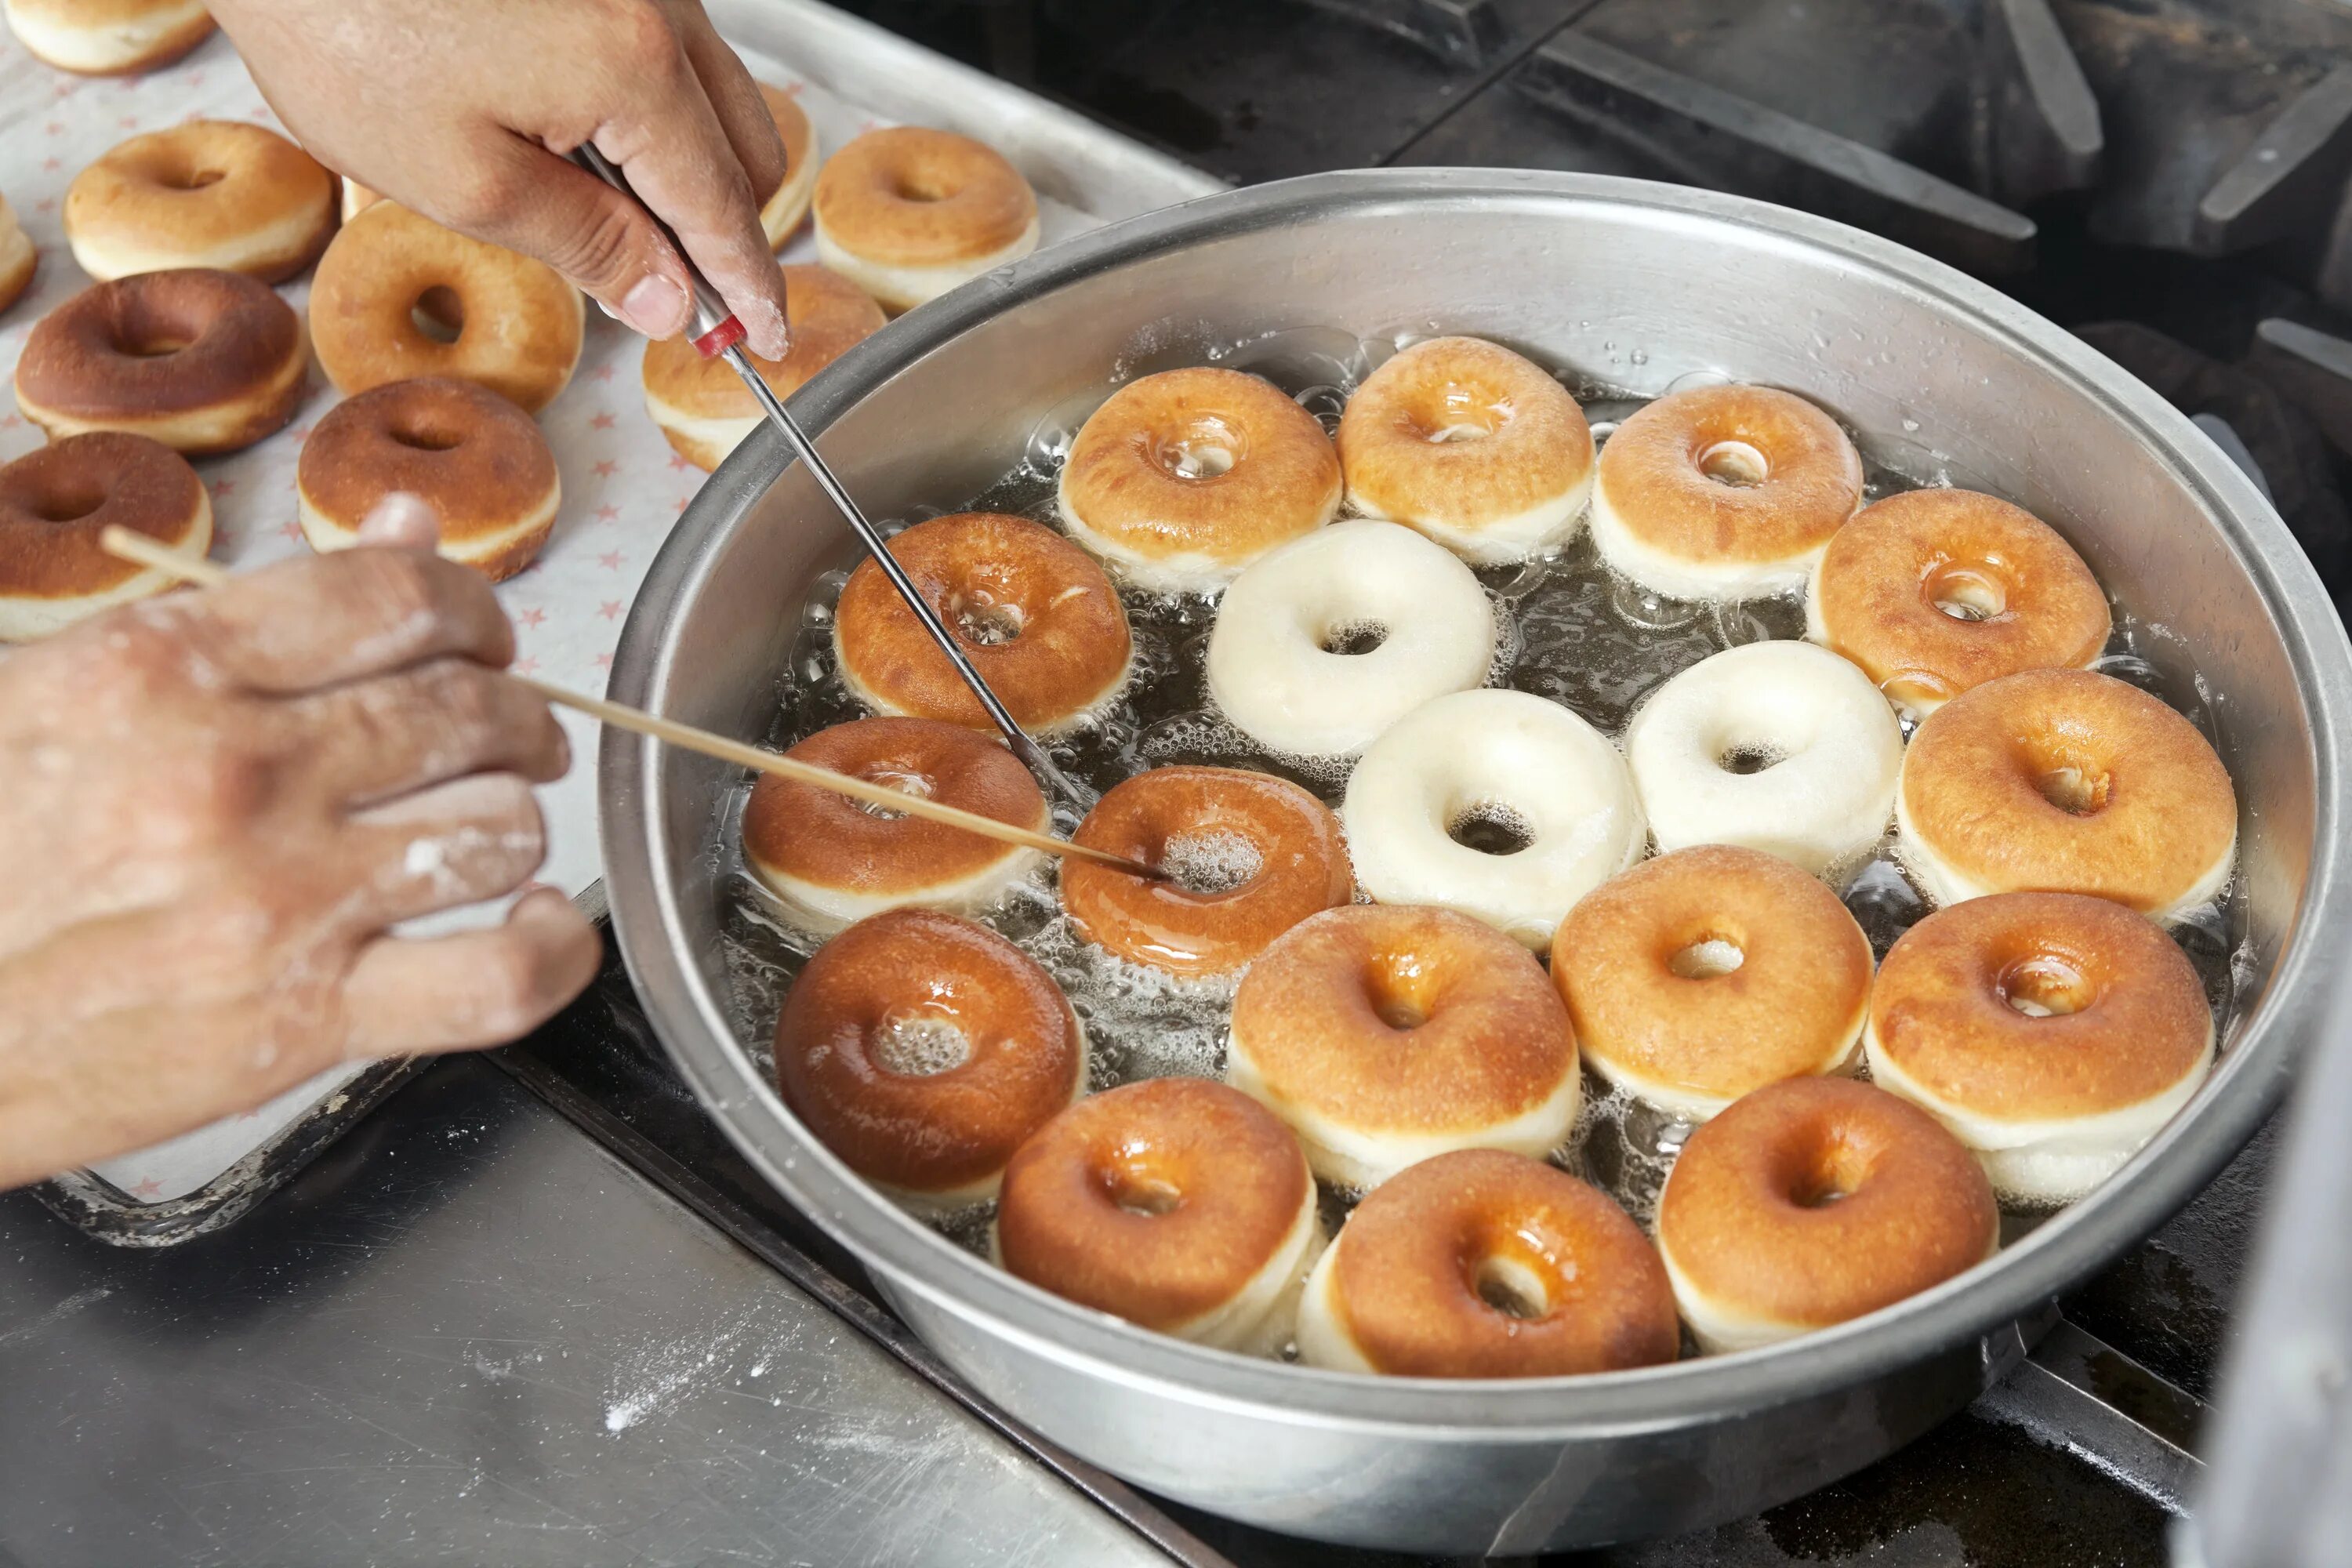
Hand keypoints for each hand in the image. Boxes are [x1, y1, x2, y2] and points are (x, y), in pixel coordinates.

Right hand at [0, 499, 599, 1188]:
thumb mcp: (55, 687)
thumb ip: (244, 613)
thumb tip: (404, 525)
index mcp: (164, 672)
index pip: (397, 598)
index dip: (469, 607)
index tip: (474, 633)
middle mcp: (237, 776)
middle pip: (468, 707)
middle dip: (510, 712)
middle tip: (501, 730)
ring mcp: (282, 902)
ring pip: (500, 827)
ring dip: (513, 818)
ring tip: (485, 821)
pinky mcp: (306, 1022)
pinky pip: (501, 979)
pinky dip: (553, 950)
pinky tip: (536, 920)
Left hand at [210, 0, 789, 357]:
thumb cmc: (342, 28)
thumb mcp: (462, 180)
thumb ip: (586, 245)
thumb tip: (667, 300)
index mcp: (633, 70)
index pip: (725, 209)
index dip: (748, 288)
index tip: (764, 340)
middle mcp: (656, 7)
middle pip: (748, 150)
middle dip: (722, 230)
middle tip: (671, 294)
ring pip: (717, 97)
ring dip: (686, 170)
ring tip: (604, 213)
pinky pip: (671, 52)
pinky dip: (653, 113)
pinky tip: (576, 140)